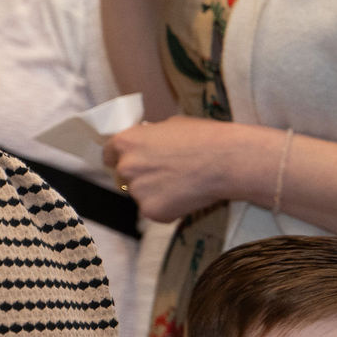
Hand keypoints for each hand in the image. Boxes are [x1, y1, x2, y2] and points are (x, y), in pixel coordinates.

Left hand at [103, 117, 278, 222]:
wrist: (228, 160)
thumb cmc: (204, 137)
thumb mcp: (170, 125)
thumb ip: (149, 137)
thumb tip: (144, 142)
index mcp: (125, 142)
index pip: (109, 154)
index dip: (121, 158)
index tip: (132, 162)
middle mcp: (125, 167)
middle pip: (123, 176)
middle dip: (140, 176)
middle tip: (166, 174)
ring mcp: (137, 192)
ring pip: (141, 195)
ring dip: (155, 193)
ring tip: (183, 183)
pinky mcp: (152, 211)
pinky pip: (155, 211)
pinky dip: (169, 208)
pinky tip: (188, 196)